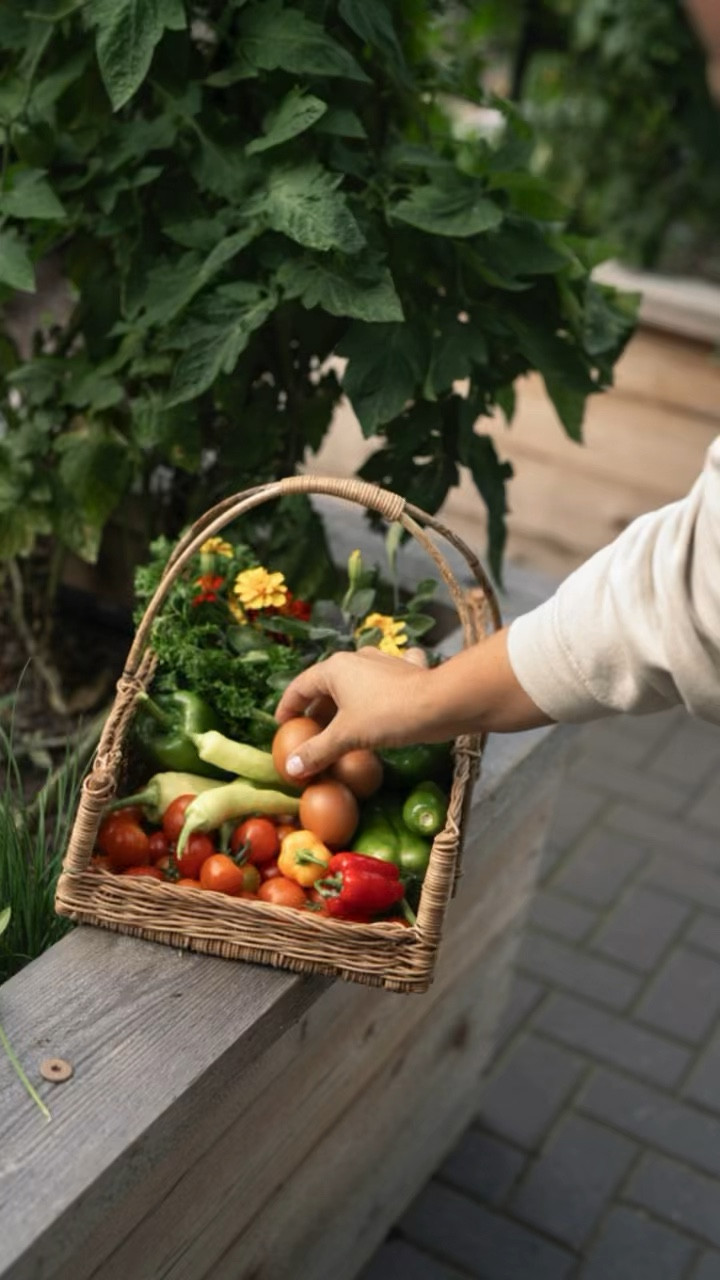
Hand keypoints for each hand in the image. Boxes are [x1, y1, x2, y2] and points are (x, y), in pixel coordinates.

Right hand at [274, 627, 551, 779]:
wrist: (442, 703)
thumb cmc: (388, 716)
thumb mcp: (347, 737)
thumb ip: (317, 751)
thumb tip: (291, 768)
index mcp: (335, 668)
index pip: (300, 686)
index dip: (288, 707)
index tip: (282, 726)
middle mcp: (356, 659)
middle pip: (327, 684)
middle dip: (318, 708)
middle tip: (311, 733)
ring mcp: (383, 662)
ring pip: (355, 681)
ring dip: (346, 701)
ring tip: (341, 723)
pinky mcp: (407, 671)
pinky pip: (387, 677)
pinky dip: (381, 688)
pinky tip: (386, 693)